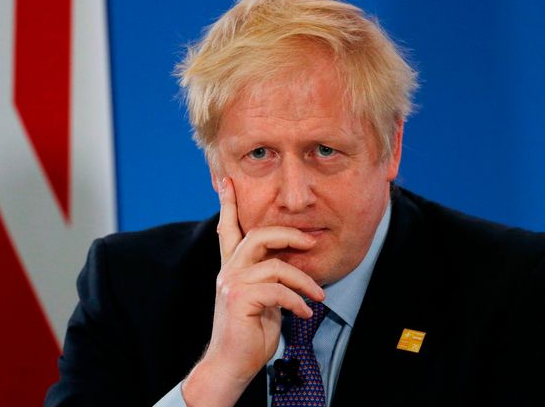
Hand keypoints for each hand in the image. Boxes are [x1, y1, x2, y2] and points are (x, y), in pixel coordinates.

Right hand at [182, 177, 324, 405]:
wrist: (232, 364)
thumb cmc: (249, 334)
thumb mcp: (262, 299)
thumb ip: (268, 277)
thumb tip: (290, 264)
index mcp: (232, 267)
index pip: (228, 229)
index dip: (228, 204)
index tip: (226, 181)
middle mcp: (228, 270)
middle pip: (259, 234)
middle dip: (289, 235)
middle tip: (312, 242)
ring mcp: (231, 283)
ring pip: (276, 264)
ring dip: (304, 281)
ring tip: (318, 297)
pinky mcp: (239, 299)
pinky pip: (278, 290)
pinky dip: (298, 301)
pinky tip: (305, 314)